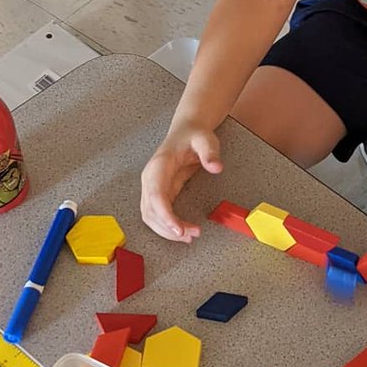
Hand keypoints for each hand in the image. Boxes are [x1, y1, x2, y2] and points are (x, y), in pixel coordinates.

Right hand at [140, 121, 222, 241]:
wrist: (188, 130)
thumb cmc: (194, 135)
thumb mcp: (206, 140)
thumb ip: (210, 153)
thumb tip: (216, 167)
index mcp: (159, 165)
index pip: (156, 194)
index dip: (164, 215)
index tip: (178, 228)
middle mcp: (150, 178)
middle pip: (150, 210)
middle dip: (167, 227)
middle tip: (190, 235)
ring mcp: (152, 186)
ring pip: (150, 216)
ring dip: (166, 230)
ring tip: (189, 236)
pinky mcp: (159, 193)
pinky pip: (157, 214)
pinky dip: (167, 226)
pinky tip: (182, 231)